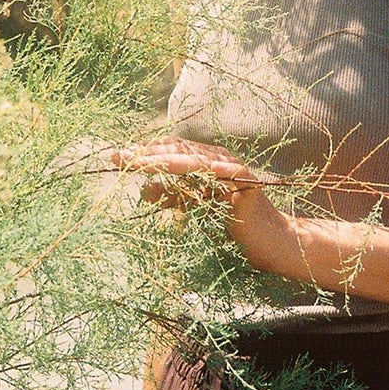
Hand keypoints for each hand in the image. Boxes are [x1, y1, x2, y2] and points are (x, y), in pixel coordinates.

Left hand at [111, 138, 298, 276]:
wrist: (270, 240)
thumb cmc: (233, 223)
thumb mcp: (196, 206)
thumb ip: (173, 196)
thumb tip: (143, 190)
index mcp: (207, 161)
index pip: (172, 149)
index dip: (146, 151)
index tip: (118, 157)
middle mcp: (219, 159)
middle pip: (179, 151)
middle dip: (147, 153)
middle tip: (118, 156)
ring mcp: (233, 169)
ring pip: (195, 160)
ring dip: (165, 161)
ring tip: (141, 163)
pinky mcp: (246, 183)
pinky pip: (225, 173)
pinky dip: (209, 170)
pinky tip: (194, 168)